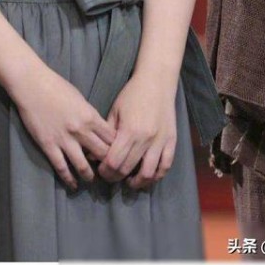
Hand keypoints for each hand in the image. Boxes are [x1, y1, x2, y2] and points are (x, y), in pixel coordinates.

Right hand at [12, 65, 116, 190]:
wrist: (32, 85)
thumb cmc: (56, 86)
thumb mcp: (80, 98)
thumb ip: (90, 115)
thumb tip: (97, 129)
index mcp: (90, 116)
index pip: (111, 139)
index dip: (117, 148)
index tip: (117, 154)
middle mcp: (80, 131)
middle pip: (101, 154)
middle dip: (107, 164)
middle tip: (108, 170)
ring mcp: (64, 140)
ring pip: (83, 166)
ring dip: (89, 175)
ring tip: (91, 179)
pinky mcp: (49, 146)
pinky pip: (61, 167)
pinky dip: (69, 179)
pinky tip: (73, 184)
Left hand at [97, 72, 176, 187]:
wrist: (157, 82)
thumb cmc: (132, 94)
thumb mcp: (115, 110)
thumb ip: (107, 133)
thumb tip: (93, 152)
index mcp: (129, 131)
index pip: (115, 161)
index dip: (106, 171)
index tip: (101, 171)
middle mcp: (146, 139)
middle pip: (129, 169)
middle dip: (117, 176)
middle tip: (111, 176)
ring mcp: (160, 141)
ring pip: (148, 173)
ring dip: (137, 182)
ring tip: (129, 181)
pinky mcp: (171, 141)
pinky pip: (166, 166)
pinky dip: (157, 176)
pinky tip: (148, 176)